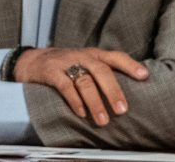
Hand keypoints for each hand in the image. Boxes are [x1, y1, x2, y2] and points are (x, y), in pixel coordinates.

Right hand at [14, 47, 148, 126]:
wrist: (30, 61)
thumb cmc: (64, 66)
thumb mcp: (83, 63)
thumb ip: (102, 73)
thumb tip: (127, 94)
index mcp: (93, 55)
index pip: (115, 57)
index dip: (130, 65)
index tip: (144, 76)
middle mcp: (81, 56)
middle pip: (101, 70)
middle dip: (113, 91)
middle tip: (122, 110)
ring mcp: (65, 63)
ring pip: (84, 81)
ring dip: (95, 102)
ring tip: (103, 120)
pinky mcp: (50, 71)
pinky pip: (64, 86)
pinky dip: (74, 100)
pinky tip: (81, 112)